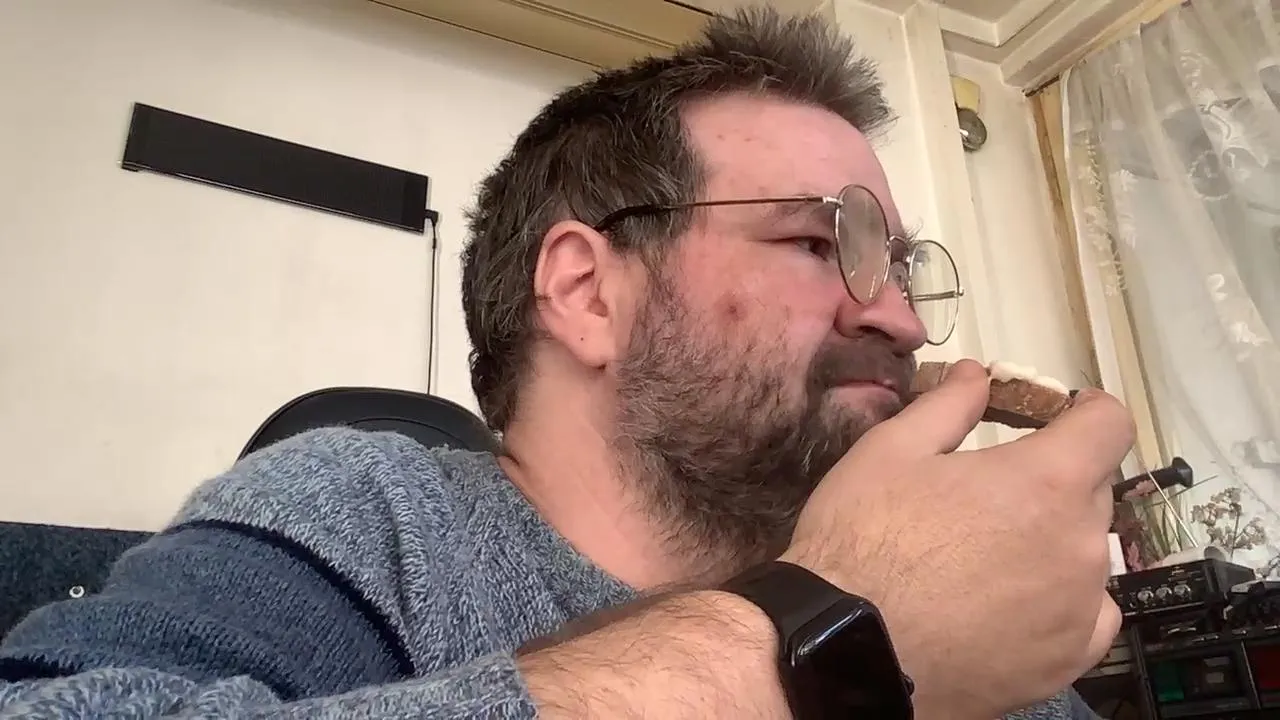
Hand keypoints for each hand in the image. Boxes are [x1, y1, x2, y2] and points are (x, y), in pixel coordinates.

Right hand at [781, 359, 1131, 719]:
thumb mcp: (889, 452)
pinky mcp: (1066, 660)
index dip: (1088, 411)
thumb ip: (947, 407)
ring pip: (1085, 552)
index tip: (1059, 416)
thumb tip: (976, 375)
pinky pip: (1089, 614)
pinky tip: (1018, 604)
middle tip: (989, 493)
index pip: (1110, 425)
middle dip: (1052, 478)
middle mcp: (1080, 542)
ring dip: (1053, 540)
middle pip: (1091, 489)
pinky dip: (1064, 600)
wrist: (845, 649)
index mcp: (1045, 479)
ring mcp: (1079, 607)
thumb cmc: (862, 539)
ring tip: (988, 557)